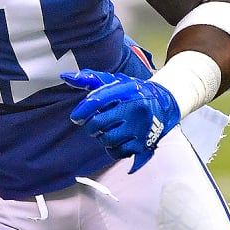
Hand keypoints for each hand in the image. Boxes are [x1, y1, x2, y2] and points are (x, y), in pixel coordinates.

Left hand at [61, 69, 180, 172]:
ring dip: (101, 137)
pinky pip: (118, 152)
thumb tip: (66, 76)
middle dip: (91, 126)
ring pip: (107, 139)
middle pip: (99, 123)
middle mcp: (134, 107)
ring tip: (106, 131)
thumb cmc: (133, 92)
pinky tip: (116, 140)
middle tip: (93, 124)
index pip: (98, 100)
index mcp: (126, 90)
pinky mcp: (143, 143)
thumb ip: (90, 79)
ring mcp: (140, 127)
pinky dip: (112, 149)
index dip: (83, 110)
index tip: (77, 117)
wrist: (164, 103)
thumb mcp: (114, 81)